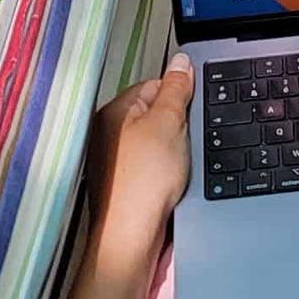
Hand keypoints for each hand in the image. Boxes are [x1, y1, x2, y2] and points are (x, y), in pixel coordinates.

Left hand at [88, 55, 193, 251]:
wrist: (131, 236)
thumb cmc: (143, 183)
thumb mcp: (169, 124)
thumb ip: (175, 90)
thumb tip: (181, 61)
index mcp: (113, 112)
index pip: (154, 86)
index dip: (179, 98)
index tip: (191, 112)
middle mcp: (108, 134)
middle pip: (156, 116)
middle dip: (176, 127)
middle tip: (183, 143)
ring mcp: (115, 161)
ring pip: (157, 144)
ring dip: (173, 152)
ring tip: (175, 168)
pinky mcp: (125, 185)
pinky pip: (154, 168)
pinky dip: (167, 173)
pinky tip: (170, 185)